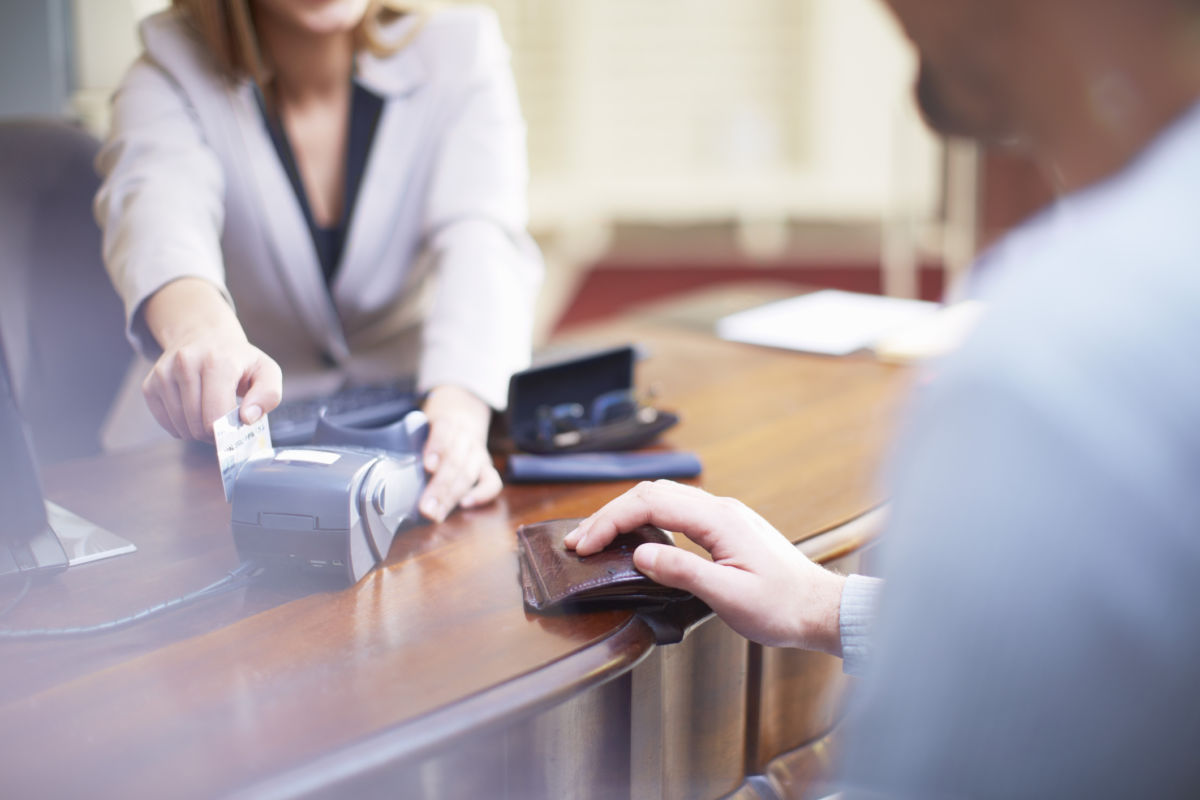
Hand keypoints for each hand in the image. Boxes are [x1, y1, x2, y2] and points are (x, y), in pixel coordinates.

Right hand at [141, 279, 282, 439]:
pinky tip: (194, 410)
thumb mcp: (266, 371)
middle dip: (215, 433)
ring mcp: (164, 373)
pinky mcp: (150, 384)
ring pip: (181, 427)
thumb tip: (247, 418)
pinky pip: (166, 424)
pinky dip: (181, 426)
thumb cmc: (240, 360)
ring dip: (198, 430)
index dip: (229, 431)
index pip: (215, 416)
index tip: (237, 425)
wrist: (206, 336)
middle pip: (197, 425)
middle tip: (225, 422)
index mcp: (217, 361)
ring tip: (211, 413)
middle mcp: (186, 363)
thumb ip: (268, 395)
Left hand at [418, 385, 502, 521]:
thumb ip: (410, 441)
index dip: (437, 449)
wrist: (461, 415)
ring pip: (469, 474)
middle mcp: (465, 437)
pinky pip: (492, 482)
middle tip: (425, 508)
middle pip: (455, 461)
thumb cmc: (433, 430)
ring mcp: (478, 453)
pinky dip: (482, 494)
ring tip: (436, 514)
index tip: (427, 466)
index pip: (444, 432)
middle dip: (439, 487)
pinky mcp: (486, 467)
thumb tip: (389, 466)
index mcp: (447, 423)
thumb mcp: (421, 426)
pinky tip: (465, 504)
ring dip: (451, 497)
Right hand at [564, 480, 845, 653]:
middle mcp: (720, 509)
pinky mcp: (725, 527)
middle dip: (610, 513)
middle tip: (579, 541)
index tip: (584, 544)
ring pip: (663, 498)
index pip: (650, 505)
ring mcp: (723, 515)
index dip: (611, 520)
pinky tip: (635, 539)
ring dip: (626, 514)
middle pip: (651, 493)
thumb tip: (640, 555)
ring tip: (598, 539)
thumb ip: (683, 572)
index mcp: (719, 520)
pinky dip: (646, 519)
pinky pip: (676, 511)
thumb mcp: (730, 596)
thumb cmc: (783, 607)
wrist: (821, 609)